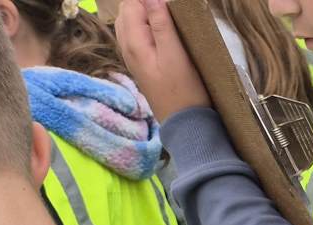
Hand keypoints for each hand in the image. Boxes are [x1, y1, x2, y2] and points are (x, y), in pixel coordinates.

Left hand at [116, 0, 210, 122]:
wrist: (185, 124)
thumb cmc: (185, 91)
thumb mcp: (176, 56)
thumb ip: (162, 25)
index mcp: (134, 42)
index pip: (132, 4)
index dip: (150, 1)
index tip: (170, 7)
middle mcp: (126, 47)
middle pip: (127, 11)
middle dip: (145, 5)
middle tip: (170, 12)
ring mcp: (131, 57)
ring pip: (129, 22)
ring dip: (144, 15)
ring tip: (166, 19)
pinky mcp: (140, 65)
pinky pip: (134, 35)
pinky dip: (144, 27)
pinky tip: (160, 33)